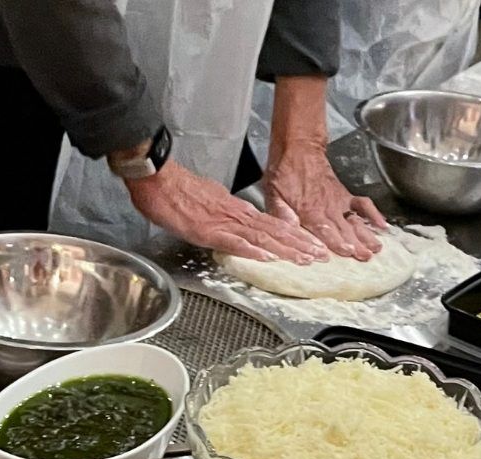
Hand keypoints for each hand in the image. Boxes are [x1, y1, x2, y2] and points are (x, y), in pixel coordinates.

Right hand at [125, 162, 328, 263]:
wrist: (157, 178)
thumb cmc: (176, 191)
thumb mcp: (208, 205)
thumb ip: (225, 219)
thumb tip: (237, 231)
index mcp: (237, 210)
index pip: (272, 225)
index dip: (295, 236)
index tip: (313, 246)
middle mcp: (236, 215)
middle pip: (275, 231)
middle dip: (301, 245)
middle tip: (322, 256)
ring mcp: (224, 222)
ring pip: (262, 237)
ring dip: (286, 249)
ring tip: (306, 259)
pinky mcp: (208, 230)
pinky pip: (234, 242)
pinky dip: (252, 250)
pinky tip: (267, 258)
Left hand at [264, 140, 387, 260]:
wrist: (298, 149)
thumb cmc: (283, 174)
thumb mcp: (273, 195)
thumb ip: (282, 214)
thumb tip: (288, 230)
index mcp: (309, 211)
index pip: (325, 230)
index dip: (337, 242)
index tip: (347, 251)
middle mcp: (327, 208)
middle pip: (344, 230)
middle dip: (356, 245)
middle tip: (366, 256)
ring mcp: (338, 202)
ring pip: (355, 221)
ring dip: (367, 235)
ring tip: (377, 248)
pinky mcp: (345, 196)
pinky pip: (362, 205)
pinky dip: (374, 214)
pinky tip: (382, 225)